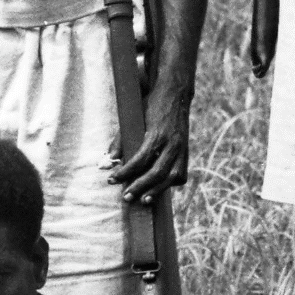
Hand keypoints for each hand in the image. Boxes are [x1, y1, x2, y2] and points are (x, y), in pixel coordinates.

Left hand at [113, 79, 193, 199]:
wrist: (176, 93)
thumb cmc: (151, 103)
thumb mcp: (133, 117)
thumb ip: (121, 139)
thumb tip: (108, 160)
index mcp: (157, 134)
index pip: (140, 160)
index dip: (125, 172)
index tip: (111, 179)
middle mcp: (172, 143)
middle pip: (156, 173)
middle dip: (140, 187)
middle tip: (125, 197)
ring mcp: (181, 148)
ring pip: (171, 177)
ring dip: (156, 191)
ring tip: (143, 201)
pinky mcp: (186, 152)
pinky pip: (181, 174)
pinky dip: (170, 184)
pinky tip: (159, 189)